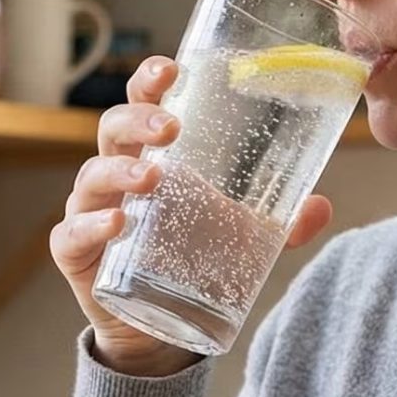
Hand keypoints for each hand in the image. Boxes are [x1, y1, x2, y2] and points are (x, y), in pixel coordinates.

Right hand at [51, 55, 335, 377]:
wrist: (156, 326)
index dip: (151, 81)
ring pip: (93, 176)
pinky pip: (73, 232)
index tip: (173, 70)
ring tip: (151, 178)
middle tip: (171, 129)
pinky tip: (118, 224)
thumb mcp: (240, 238)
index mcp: (151, 154)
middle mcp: (115, 174)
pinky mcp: (76, 252)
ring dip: (120, 172)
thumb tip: (323, 207)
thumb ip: (279, 223)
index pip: (143, 104)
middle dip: (138, 121)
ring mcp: (91, 210)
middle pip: (113, 129)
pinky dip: (92, 225)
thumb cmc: (190, 258)